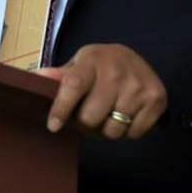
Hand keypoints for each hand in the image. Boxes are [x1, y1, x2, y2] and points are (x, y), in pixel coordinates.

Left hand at [36, 43, 166, 139]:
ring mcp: (138, 84)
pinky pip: (134, 133)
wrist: (137, 59)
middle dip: (86, 123)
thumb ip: (59, 76)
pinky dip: (129, 130)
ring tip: (110, 111)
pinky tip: (128, 112)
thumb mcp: (79, 65)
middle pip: (91, 118)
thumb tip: (35, 78)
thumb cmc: (100, 66)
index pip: (73, 85)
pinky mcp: (156, 98)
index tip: (53, 126)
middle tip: (90, 113)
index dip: (61, 108)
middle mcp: (117, 70)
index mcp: (92, 59)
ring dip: (108, 128)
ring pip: (113, 130)